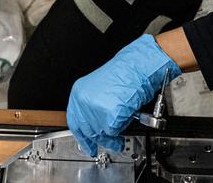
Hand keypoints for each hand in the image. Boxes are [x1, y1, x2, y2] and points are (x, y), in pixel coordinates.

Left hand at [66, 35, 181, 155]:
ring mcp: (96, 110)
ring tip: (119, 137)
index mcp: (79, 93)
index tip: (87, 145)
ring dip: (112, 137)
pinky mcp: (110, 117)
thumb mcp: (99, 88)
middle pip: (88, 130)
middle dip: (100, 139)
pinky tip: (125, 120)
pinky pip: (115, 130)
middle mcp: (84, 102)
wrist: (137, 66)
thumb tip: (96, 123)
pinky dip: (122, 127)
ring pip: (102, 133)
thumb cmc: (124, 73)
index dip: (82, 136)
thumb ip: (93, 106)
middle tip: (109, 143)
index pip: (75, 122)